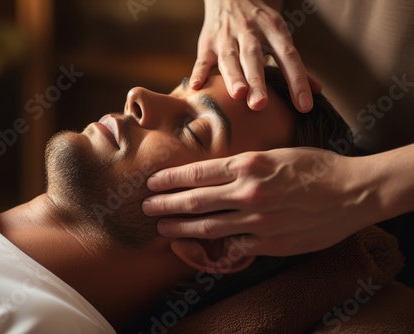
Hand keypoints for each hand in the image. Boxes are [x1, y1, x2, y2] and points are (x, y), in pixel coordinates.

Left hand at [142, 148, 381, 255]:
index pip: (197, 172)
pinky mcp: (270, 242)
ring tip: (162, 229)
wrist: (353, 192)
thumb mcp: (276, 153)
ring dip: (180, 228)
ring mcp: (258, 220)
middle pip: (195, 200)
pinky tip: (199, 247)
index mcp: (249, 164)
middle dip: (165, 205)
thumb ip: (244, 164)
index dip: (170, 179)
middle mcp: (249, 192)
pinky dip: (214, 246)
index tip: (152, 183)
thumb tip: (215, 172)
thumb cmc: (316, 167)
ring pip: (208, 226)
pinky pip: (234, 246)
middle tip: (146, 208)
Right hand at [192, 0, 320, 111]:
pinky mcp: (207, 43)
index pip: (288, 56)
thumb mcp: (280, 35)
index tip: (304, 105)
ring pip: (229, 58)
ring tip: (237, 95)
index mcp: (273, 30)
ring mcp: (226, 37)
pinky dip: (199, 72)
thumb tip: (318, 90)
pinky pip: (202, 59)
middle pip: (254, 58)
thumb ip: (295, 64)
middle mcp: (250, 32)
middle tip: (260, 105)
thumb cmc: (259, 23)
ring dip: (233, 77)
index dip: (297, 80)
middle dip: (257, 81)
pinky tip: (197, 87)